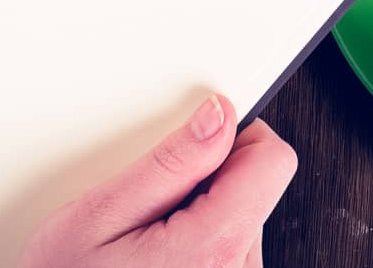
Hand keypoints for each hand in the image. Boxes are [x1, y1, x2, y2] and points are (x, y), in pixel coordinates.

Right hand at [17, 95, 296, 267]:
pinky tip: (157, 255)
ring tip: (147, 236)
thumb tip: (218, 118)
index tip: (196, 137)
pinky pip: (231, 248)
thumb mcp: (101, 214)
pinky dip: (199, 241)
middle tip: (148, 203)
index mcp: (214, 249)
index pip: (271, 160)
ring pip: (242, 216)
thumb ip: (169, 163)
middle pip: (255, 186)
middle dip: (206, 179)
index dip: (234, 135)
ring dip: (200, 213)